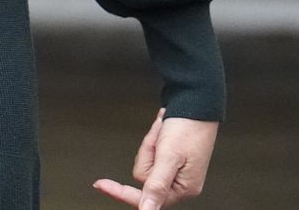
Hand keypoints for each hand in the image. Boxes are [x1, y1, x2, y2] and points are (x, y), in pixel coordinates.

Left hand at [93, 109, 216, 208]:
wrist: (197, 102)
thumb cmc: (189, 127)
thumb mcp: (170, 157)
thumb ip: (156, 186)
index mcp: (183, 188)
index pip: (146, 198)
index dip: (122, 192)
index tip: (101, 185)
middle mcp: (178, 183)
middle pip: (143, 176)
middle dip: (147, 152)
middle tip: (160, 139)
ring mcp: (174, 170)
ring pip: (145, 162)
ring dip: (150, 143)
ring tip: (163, 132)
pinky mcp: (170, 158)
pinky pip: (150, 152)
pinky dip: (153, 139)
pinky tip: (163, 130)